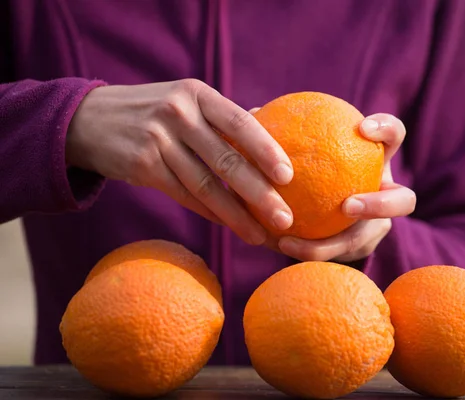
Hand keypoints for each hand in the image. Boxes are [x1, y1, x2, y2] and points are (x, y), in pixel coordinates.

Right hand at [66, 79, 294, 245]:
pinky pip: (184, 195)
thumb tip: (266, 118)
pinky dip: (210, 213)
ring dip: (236, 215)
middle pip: (225, 159)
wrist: (88, 119)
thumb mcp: (185, 99)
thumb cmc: (152, 111)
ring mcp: (157, 140)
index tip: (289, 176)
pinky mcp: (142, 166)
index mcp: (197, 94)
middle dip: (259, 193)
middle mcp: (178, 113)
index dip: (266, 150)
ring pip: (205, 185)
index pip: (239, 122)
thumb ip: (222, 114)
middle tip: (285, 219)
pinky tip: (230, 226)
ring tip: (260, 235)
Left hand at [278, 113, 415, 262]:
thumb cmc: (308, 166)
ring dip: (331, 244)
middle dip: (381, 204)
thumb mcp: (297, 147)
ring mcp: (375, 227)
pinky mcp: (358, 251)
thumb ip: (282, 133)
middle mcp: (384, 194)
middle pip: (403, 201)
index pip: (393, 137)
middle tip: (348, 206)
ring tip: (290, 241)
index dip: (387, 130)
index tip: (362, 127)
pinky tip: (277, 242)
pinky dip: (306, 250)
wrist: (314, 207)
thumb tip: (255, 112)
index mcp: (375, 160)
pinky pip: (335, 255)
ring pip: (365, 240)